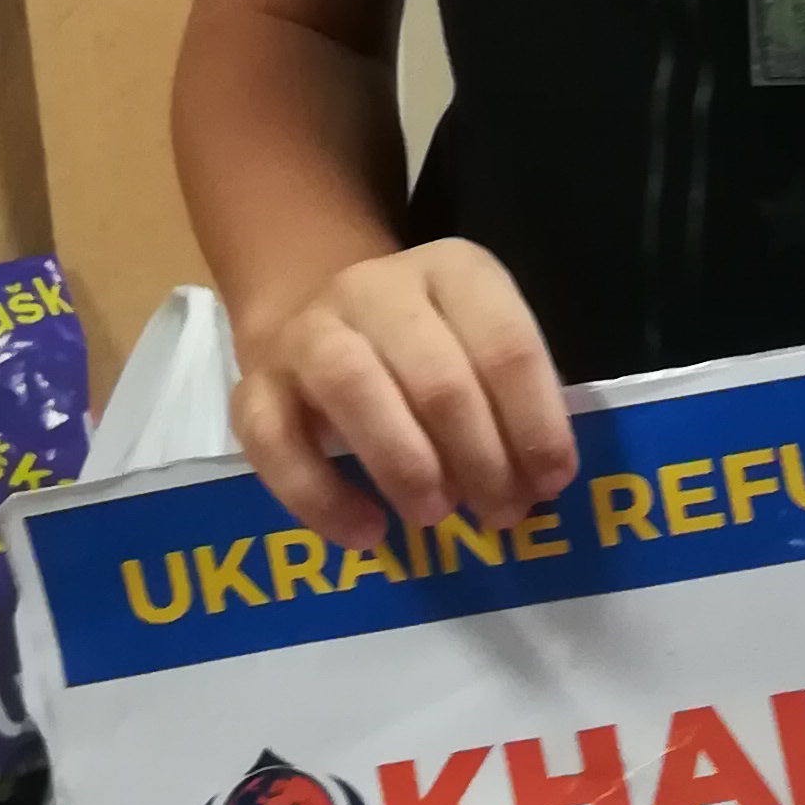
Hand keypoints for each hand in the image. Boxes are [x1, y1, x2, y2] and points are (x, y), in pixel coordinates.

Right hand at [229, 238, 574, 552]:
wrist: (313, 315)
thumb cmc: (427, 348)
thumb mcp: (480, 348)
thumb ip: (512, 403)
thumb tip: (540, 482)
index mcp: (453, 271)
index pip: (507, 344)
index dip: (536, 422)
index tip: (552, 483)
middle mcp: (377, 289)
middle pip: (438, 376)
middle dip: (480, 458)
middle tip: (500, 514)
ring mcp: (309, 332)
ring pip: (353, 387)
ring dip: (405, 464)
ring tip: (435, 515)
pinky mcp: (253, 384)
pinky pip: (274, 441)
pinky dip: (320, 496)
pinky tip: (365, 533)